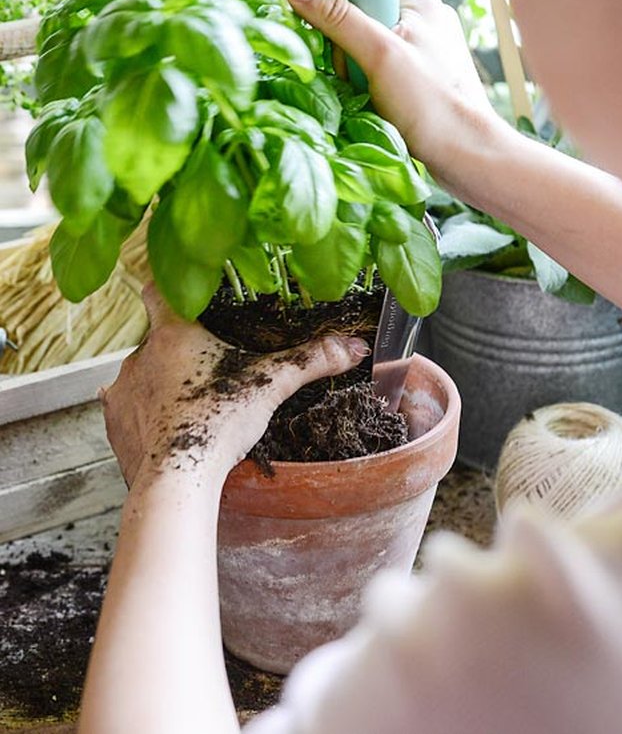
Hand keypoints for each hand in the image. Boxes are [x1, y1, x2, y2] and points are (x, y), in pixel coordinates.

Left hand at [101, 285, 369, 490]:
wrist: (177, 481)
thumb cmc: (218, 423)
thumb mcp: (271, 385)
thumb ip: (311, 360)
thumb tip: (356, 346)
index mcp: (173, 334)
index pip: (158, 290)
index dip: (173, 292)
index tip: (189, 300)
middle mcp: (139, 355)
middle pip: (157, 338)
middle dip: (180, 352)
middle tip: (210, 369)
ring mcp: (122, 391)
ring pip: (142, 375)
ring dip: (161, 385)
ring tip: (192, 405)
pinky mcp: (114, 425)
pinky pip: (128, 410)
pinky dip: (147, 417)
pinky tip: (170, 430)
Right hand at [285, 0, 513, 200]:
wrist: (466, 156)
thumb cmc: (431, 105)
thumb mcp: (379, 55)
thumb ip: (337, 19)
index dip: (341, 28)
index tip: (350, 59)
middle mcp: (424, 19)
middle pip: (358, 29)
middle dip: (352, 63)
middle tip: (366, 88)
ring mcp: (425, 51)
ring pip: (366, 58)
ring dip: (360, 83)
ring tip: (378, 102)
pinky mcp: (422, 79)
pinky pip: (380, 77)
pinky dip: (373, 95)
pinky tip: (384, 109)